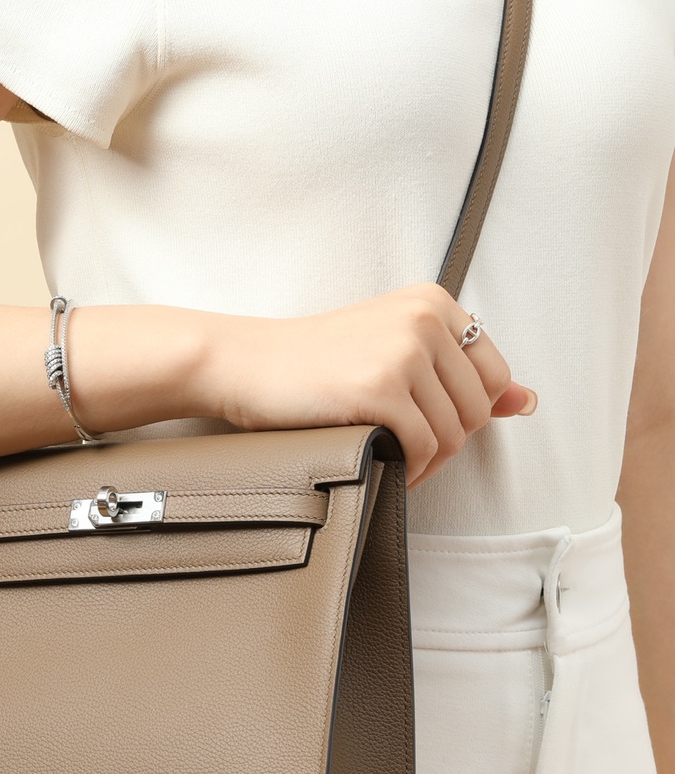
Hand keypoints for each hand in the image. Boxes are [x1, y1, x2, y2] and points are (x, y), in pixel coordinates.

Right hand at [199, 284, 535, 487]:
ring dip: (429, 461)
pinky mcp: (380, 388)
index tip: (428, 423)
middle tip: (408, 449)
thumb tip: (527, 401)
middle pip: (476, 408)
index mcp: (432, 302)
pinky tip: (387, 467)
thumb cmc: (314, 362)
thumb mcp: (392, 351)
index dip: (464, 412)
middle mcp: (424, 319)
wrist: (246, 364)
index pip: (492, 374)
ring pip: (453, 433)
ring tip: (397, 461)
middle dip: (447, 441)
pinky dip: (412, 471)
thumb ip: (460, 374)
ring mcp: (403, 352)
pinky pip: (423, 448)